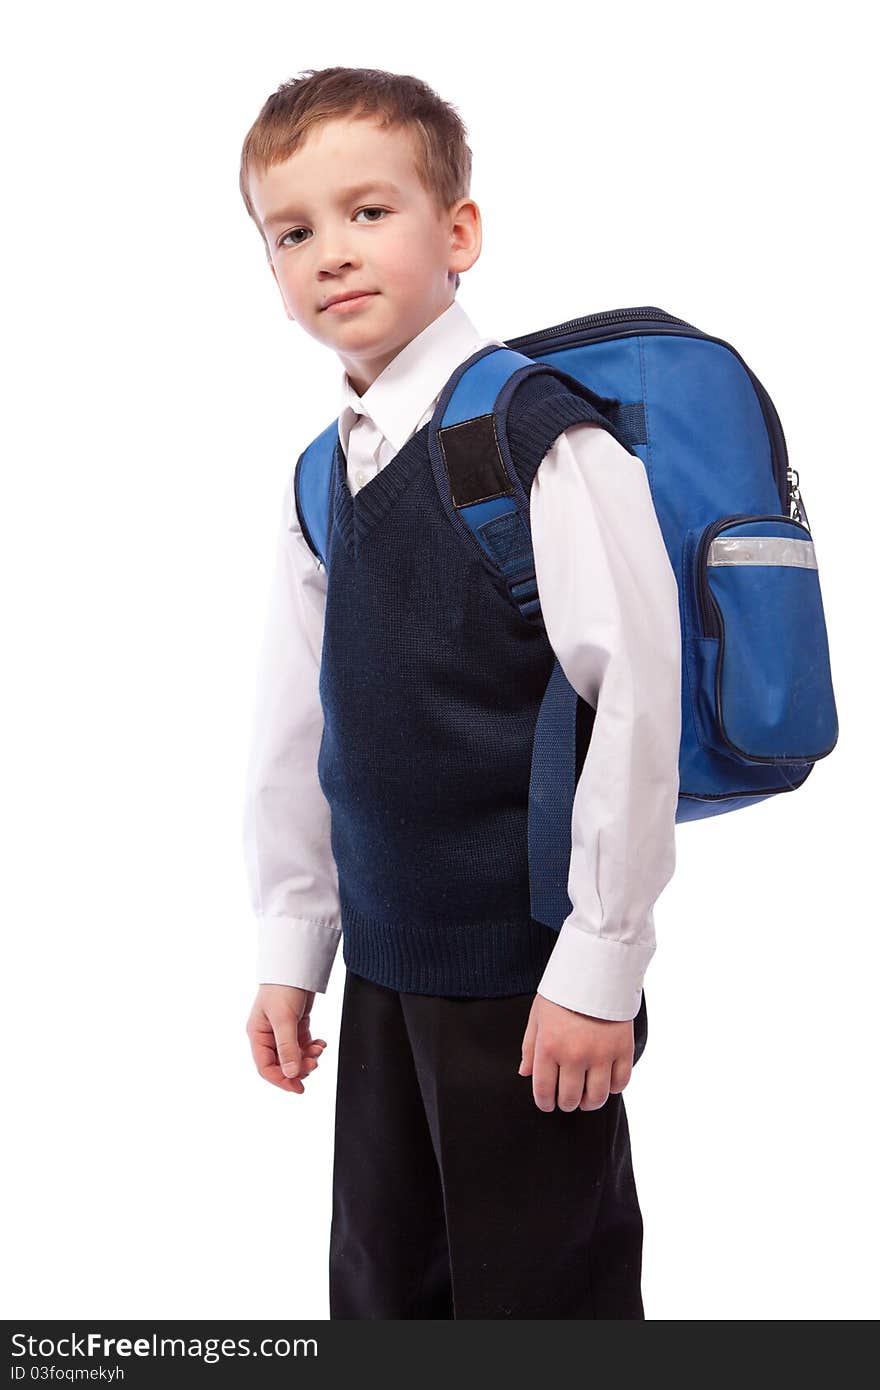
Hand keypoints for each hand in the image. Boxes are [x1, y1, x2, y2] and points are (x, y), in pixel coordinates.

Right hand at [246, 984, 327, 1094]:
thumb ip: (287, 1047)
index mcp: (257, 1035)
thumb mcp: (284, 1019)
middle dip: (298, 1067)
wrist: (296, 964)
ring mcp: (281, 1030)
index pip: (266, 1067)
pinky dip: (312, 1047)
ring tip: (318, 1051)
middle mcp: (267, 1035)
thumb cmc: (282, 988)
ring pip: (294, 1056)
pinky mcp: (295, 1024)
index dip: (282, 1080)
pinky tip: (320, 1044)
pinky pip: (302, 1044)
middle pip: (281, 1064)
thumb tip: (292, 1074)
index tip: (299, 1088)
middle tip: (313, 1064)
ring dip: (307, 1058)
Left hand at [518, 993, 633, 1112]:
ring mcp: (601, 1054)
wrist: (596, 970)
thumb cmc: (562, 993)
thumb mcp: (538, 1016)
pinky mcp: (623, 1049)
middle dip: (566, 1104)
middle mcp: (574, 1055)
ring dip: (590, 1102)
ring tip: (586, 1098)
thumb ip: (530, 1047)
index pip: (544, 1091)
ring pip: (597, 1097)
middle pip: (570, 1099)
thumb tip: (525, 1073)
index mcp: (549, 1047)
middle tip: (567, 1100)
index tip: (548, 1104)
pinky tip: (606, 1082)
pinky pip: (621, 1083)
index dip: (545, 1103)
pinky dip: (613, 1088)